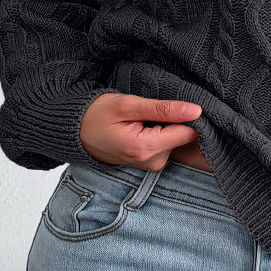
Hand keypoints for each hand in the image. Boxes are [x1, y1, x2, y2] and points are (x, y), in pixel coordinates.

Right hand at [79, 92, 201, 169]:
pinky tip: (143, 126)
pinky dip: (160, 133)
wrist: (75, 132)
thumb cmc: (97, 114)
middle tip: (150, 111)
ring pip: (176, 140)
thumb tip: (195, 110)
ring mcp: (151, 165)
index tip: (172, 105)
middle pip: (184, 137)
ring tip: (143, 118)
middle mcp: (152, 162)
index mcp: (147, 148)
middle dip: (175, 120)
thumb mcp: (128, 105)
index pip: (189, 133)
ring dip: (166, 126)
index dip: (186, 116)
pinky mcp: (151, 162)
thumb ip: (163, 109)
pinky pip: (167, 144)